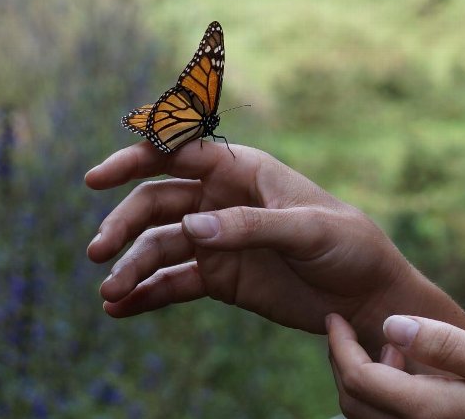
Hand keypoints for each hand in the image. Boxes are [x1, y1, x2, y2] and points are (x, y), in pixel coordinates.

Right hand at [86, 141, 420, 342]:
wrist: (366, 296)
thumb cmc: (348, 245)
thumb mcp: (307, 230)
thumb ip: (251, 225)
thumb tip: (193, 226)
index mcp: (242, 170)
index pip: (178, 154)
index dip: (135, 159)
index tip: (98, 178)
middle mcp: (220, 199)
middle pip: (156, 203)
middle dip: (123, 224)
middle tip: (97, 251)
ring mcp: (216, 239)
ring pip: (159, 246)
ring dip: (130, 266)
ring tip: (109, 293)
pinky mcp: (219, 277)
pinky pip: (173, 283)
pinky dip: (146, 295)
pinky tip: (119, 310)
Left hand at [327, 313, 464, 418]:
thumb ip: (448, 344)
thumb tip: (391, 325)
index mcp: (432, 412)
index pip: (358, 382)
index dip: (337, 347)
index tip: (332, 315)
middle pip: (354, 406)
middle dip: (342, 364)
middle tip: (350, 327)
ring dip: (364, 384)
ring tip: (392, 350)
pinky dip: (385, 402)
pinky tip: (414, 377)